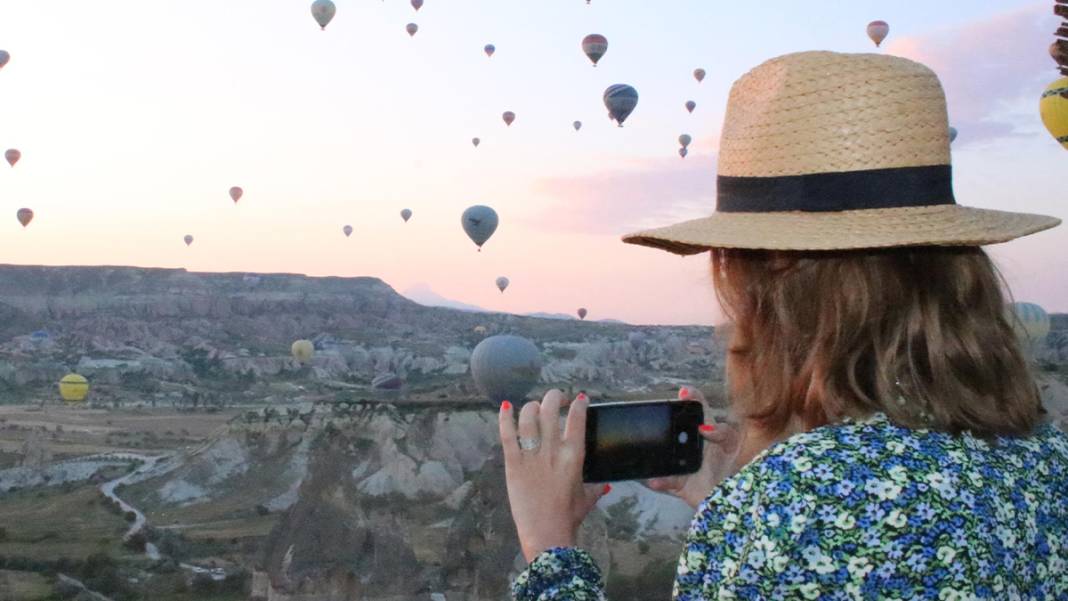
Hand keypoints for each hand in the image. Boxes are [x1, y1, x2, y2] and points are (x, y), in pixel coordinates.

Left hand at [499, 389, 609, 562]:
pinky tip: (506, 407)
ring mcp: (531, 456)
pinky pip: (507, 435)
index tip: (580, 399)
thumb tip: (606, 484)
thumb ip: (597, 487)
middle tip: (557, 399)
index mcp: (574, 455)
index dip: (579, 404)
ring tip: (535, 407)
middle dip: (555, 397)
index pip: (577, 419)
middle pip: (551, 410)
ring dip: (532, 406)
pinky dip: (505, 419)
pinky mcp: (513, 464)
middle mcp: (553, 450)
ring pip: (528, 417)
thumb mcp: (588, 499)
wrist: (546, 533)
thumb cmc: (569, 517)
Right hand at [645, 386, 740, 508]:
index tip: (684, 392)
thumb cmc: (735, 467)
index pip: (696, 407)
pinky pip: (666, 481)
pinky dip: (660, 481)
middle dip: (667, 421)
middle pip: (674, 427)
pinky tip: (655, 479)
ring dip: (658, 452)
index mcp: (705, 428)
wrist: (734, 498)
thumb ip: (723, 433)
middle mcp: (689, 443)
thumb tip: (705, 427)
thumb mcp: (733, 445)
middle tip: (665, 416)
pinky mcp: (678, 483)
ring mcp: (681, 463)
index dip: (690, 397)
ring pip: (664, 454)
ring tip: (653, 449)